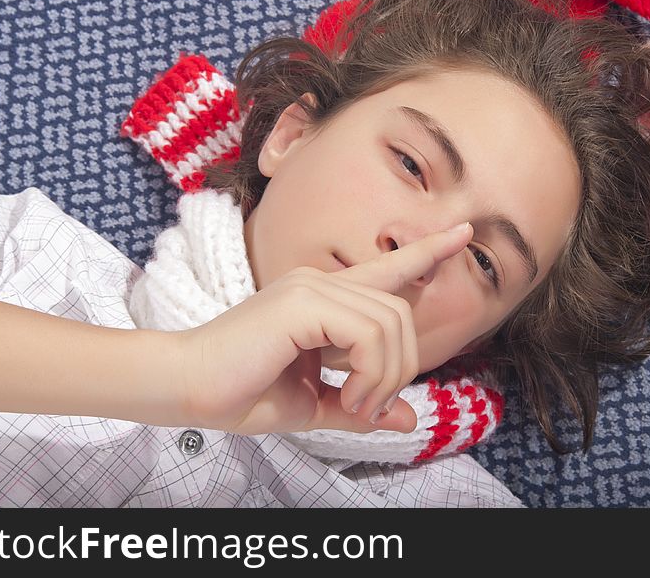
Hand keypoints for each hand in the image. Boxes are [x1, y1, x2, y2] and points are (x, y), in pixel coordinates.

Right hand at [173, 222, 473, 435]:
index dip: (427, 252)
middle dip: (402, 367)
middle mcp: (320, 283)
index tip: (463, 233)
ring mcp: (311, 289)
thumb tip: (406, 417)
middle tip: (369, 407)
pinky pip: (368, 333)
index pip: (387, 268)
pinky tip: (348, 396)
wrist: (185, 389)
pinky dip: (370, 373)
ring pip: (390, 324)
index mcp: (324, 299)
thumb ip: (361, 407)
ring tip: (357, 406)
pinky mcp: (302, 303)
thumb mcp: (314, 405)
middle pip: (401, 314)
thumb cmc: (242, 392)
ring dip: (385, 377)